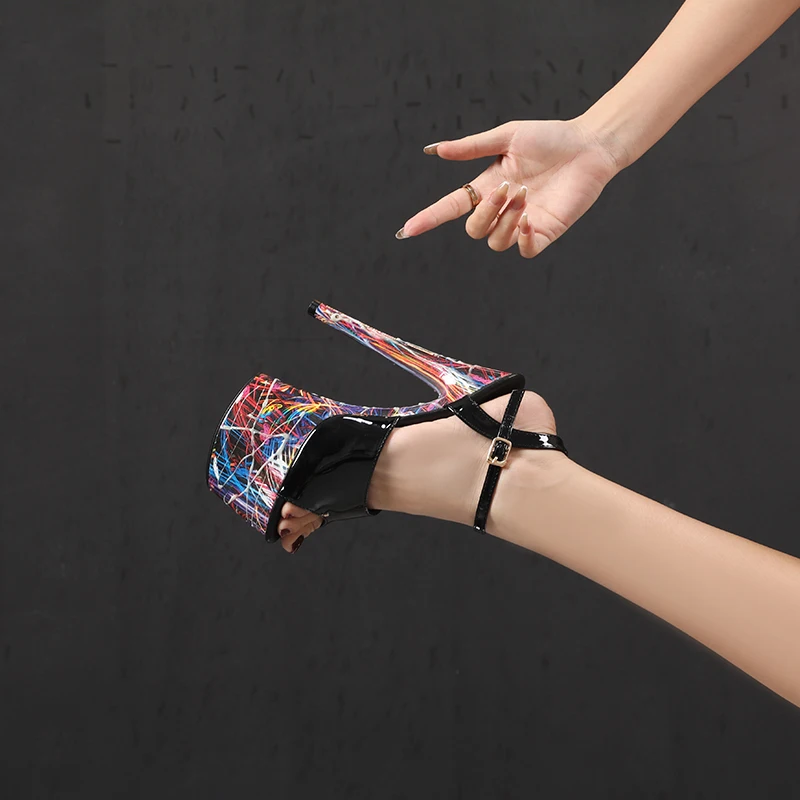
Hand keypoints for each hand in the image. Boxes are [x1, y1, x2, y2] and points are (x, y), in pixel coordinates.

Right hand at [395, 118, 626, 257]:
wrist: (589, 145)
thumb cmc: (551, 137)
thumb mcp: (507, 137)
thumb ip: (472, 147)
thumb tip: (435, 150)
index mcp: (487, 187)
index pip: (451, 208)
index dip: (429, 219)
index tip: (407, 230)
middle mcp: (501, 209)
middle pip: (474, 229)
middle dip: (485, 211)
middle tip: (508, 186)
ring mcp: (522, 223)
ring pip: (496, 241)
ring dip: (505, 219)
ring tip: (525, 194)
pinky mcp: (545, 233)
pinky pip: (523, 251)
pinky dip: (521, 239)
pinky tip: (529, 220)